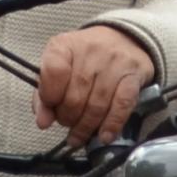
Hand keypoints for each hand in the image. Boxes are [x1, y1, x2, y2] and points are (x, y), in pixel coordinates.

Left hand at [32, 23, 158, 143]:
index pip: (53, 72)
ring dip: (86, 127)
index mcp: (65, 45)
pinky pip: (121, 106)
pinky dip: (111, 124)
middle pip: (74, 96)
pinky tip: (104, 136)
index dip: (49, 97)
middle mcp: (90, 51)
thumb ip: (45, 93)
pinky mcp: (133, 76)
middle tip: (67, 122)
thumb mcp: (59, 66)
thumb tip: (43, 122)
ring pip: (96, 106)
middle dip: (67, 118)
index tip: (50, 108)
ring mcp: (114, 63)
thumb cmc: (85, 58)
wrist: (125, 40)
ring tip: (79, 136)